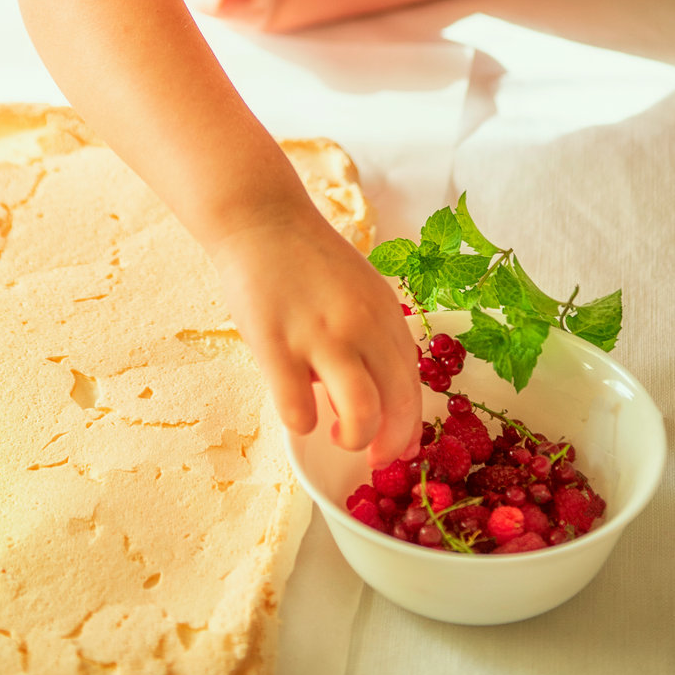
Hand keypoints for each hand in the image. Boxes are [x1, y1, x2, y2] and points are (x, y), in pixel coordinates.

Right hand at [207, 203, 421, 465]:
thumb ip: (376, 336)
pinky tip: (296, 409)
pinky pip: (298, 409)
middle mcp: (362, 324)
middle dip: (390, 445)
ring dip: (353, 437)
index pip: (414, 385)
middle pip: (399, 406)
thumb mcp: (361, 290)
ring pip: (361, 413)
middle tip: (371, 455)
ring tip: (336, 432)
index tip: (398, 446)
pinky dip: (301, 422)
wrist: (260, 219)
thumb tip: (382, 397)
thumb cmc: (308, 260)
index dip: (410, 426)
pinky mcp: (276, 343)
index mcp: (386, 313)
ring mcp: (320, 334)